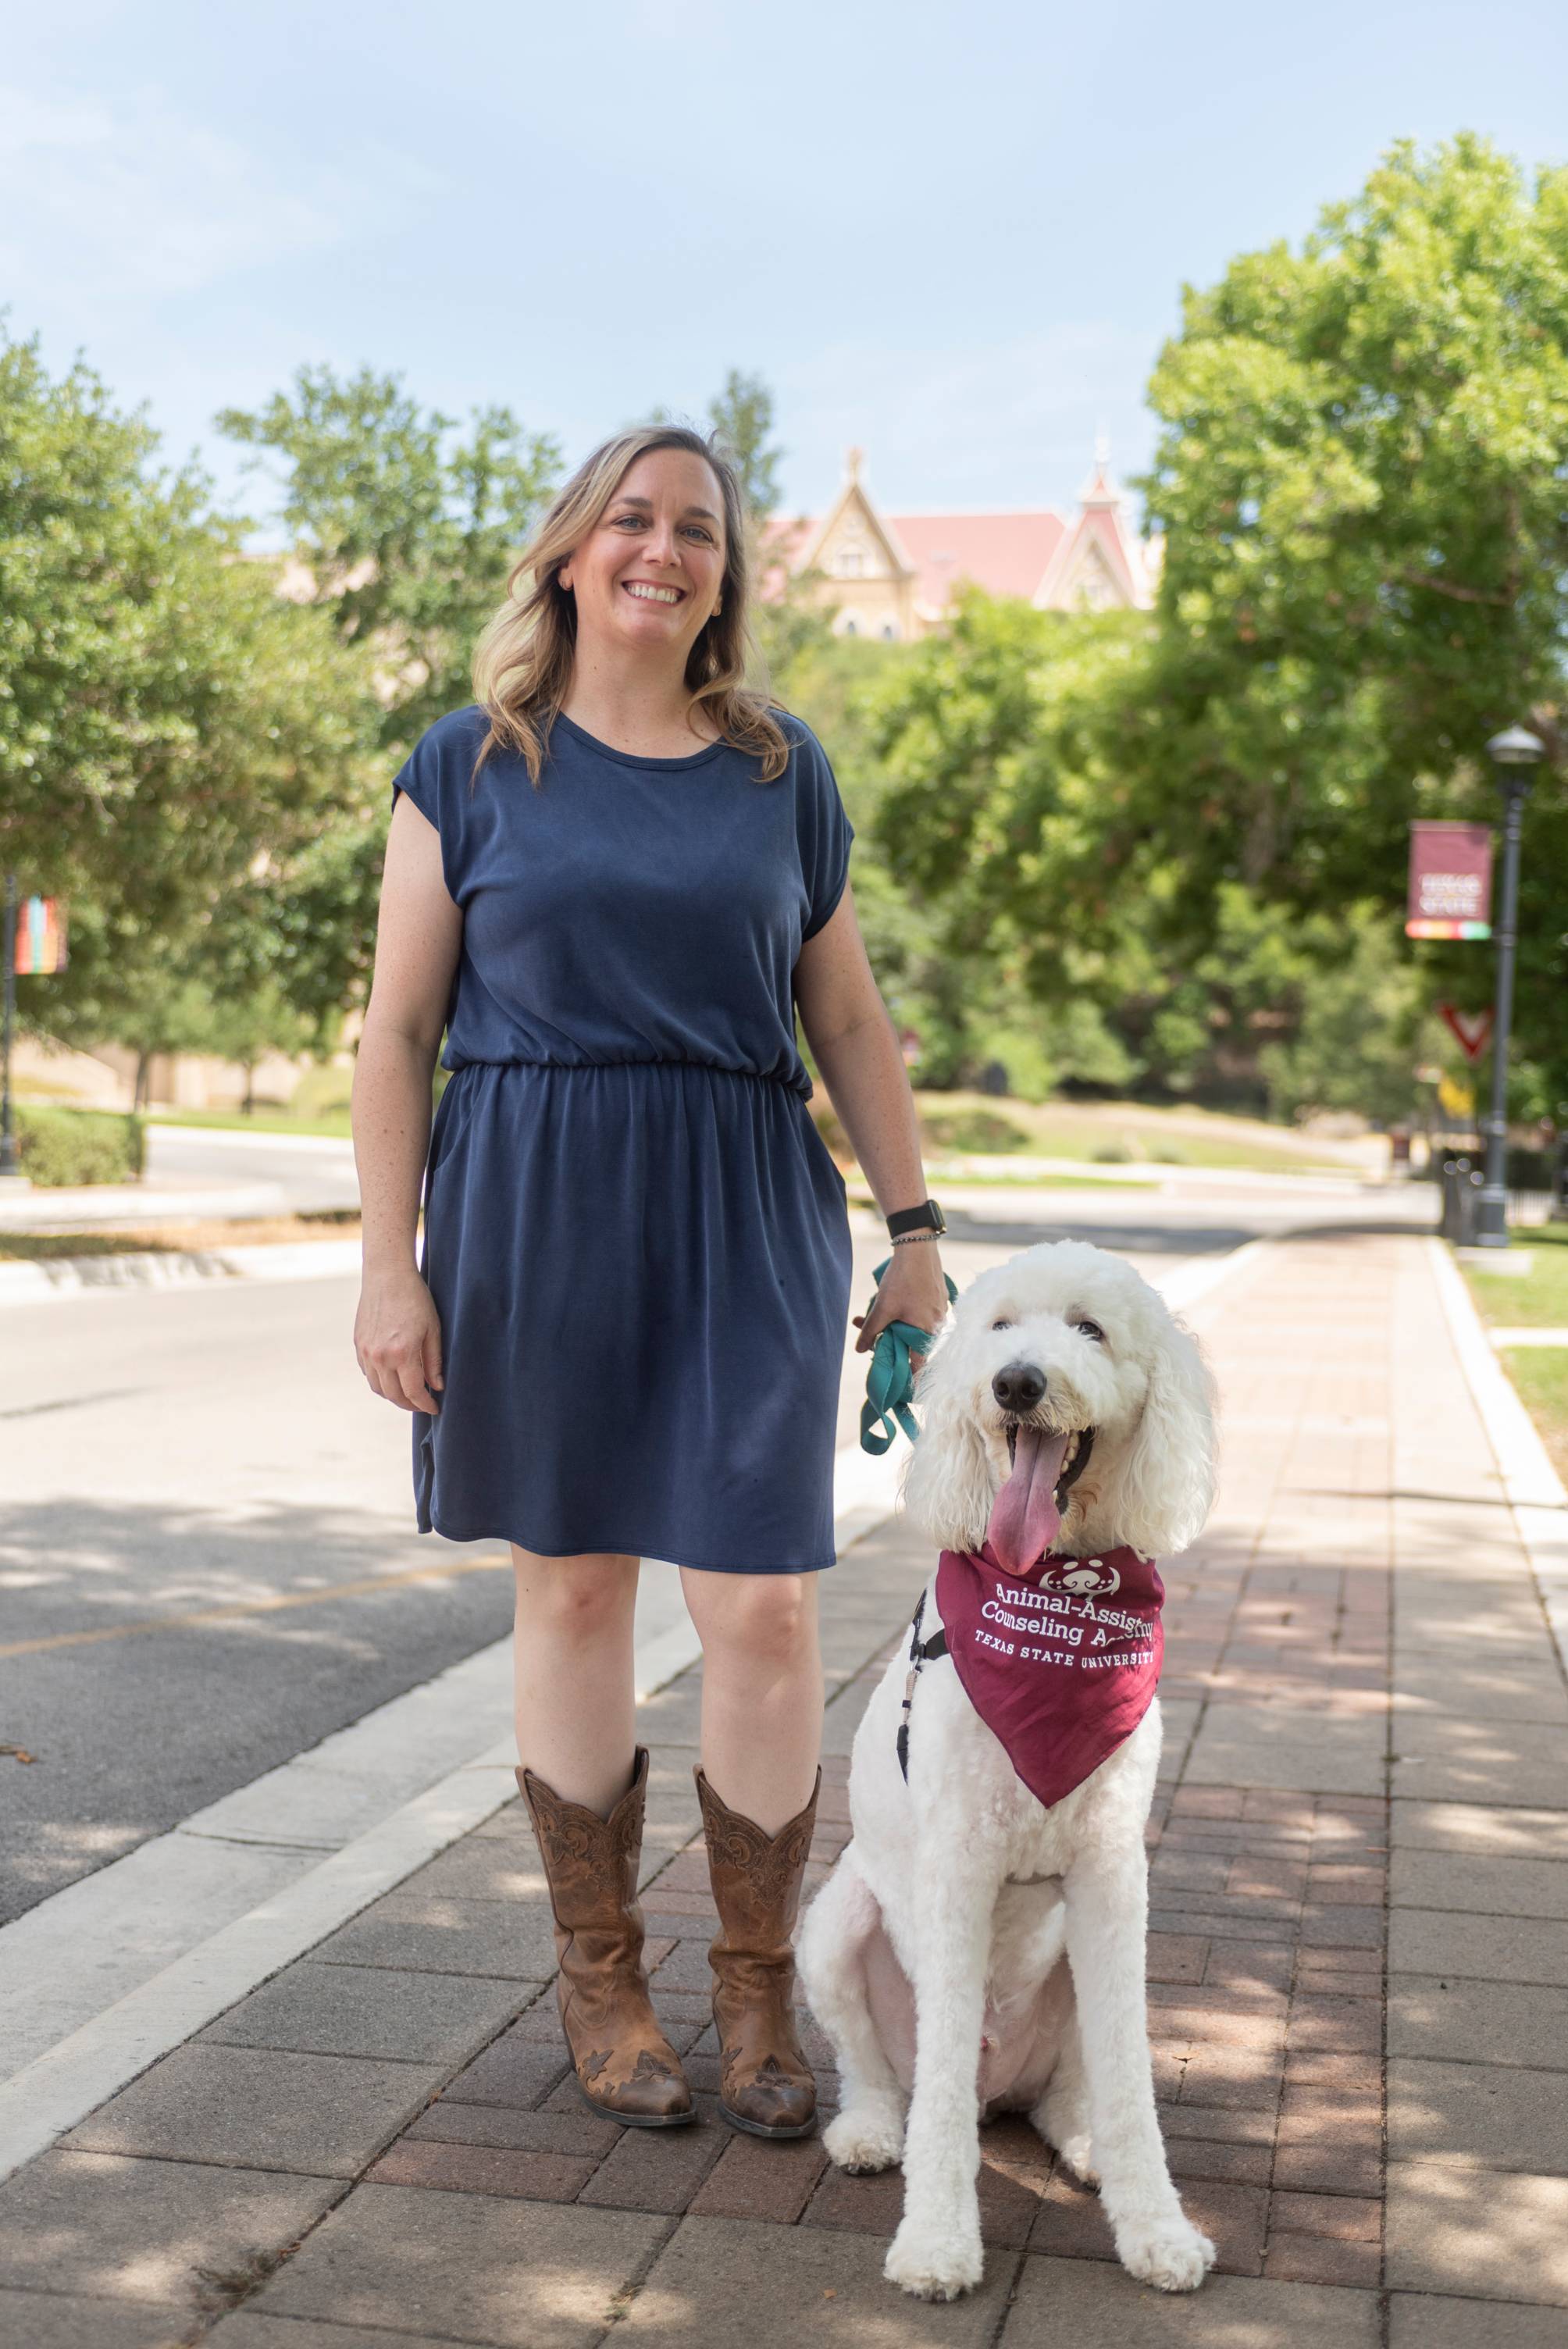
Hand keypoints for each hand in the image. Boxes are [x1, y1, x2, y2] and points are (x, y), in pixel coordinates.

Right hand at [355, 1266, 444, 1414]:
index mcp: (402, 1353)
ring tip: (409, 1393)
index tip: (435, 1408)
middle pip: (393, 1395)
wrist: (387, 1275)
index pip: (413, 1391)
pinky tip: (393, 1377)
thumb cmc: (415, 1299)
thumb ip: (434, 1361)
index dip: (425, 1404)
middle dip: (410, 1404)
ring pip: (378, 1388)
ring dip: (394, 1396)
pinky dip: (381, 1381)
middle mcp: (380, 1356)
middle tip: (423, 1404)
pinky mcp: (358, 1345)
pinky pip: (368, 1373)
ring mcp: (366, 1351)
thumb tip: (437, 1386)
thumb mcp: (433, 1329)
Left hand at [852, 1243, 949, 1368]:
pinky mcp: (938, 1299)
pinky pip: (920, 1315)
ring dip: (893, 1325)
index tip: (899, 1386)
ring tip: (869, 1315)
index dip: (908, 1376)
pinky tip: (890, 1301)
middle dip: (889, 1342)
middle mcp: (937, 1325)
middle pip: (912, 1344)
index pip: (918, 1364)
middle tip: (869, 1337)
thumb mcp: (882, 1307)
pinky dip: (904, 1314)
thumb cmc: (902, 1280)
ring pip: (914, 1327)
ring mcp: (940, 1311)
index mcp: (926, 1331)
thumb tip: (860, 1350)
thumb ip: (870, 1331)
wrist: (918, 1248)